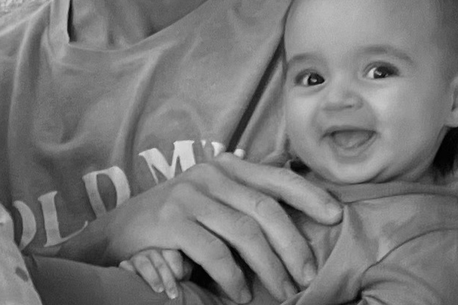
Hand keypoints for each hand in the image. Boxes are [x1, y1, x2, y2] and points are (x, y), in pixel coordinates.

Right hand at [76, 153, 340, 302]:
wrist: (121, 230)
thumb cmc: (177, 218)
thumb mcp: (212, 198)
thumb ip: (245, 198)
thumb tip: (298, 214)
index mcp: (224, 166)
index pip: (275, 177)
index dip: (309, 195)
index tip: (336, 216)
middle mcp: (208, 175)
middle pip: (265, 209)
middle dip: (293, 246)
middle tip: (307, 276)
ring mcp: (189, 196)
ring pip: (244, 233)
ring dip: (270, 269)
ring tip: (282, 293)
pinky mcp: (172, 221)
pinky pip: (215, 252)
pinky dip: (234, 278)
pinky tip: (242, 294)